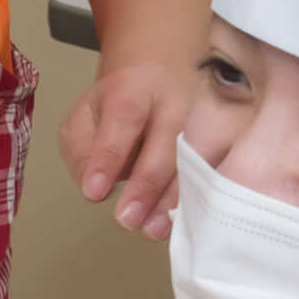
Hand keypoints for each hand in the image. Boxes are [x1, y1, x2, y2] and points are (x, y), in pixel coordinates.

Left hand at [61, 56, 198, 237]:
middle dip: (146, 185)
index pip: (124, 119)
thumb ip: (81, 148)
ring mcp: (203, 123)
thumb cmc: (119, 101)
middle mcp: (174, 102)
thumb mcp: (85, 114)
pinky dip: (193, 201)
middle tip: (126, 219)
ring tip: (151, 229)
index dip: (110, 157)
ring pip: (193, 161)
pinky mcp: (218, 142)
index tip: (95, 191)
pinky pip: (209, 175)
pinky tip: (178, 223)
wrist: (162, 70)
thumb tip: (94, 187)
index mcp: (135, 87)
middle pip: (167, 142)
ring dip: (172, 199)